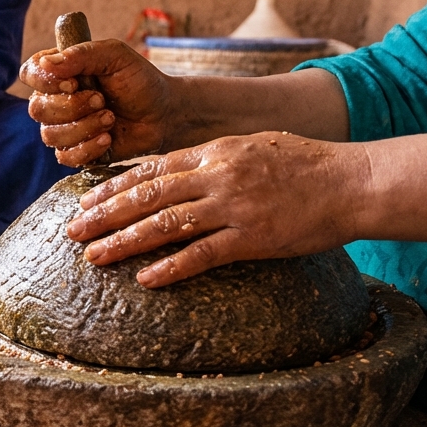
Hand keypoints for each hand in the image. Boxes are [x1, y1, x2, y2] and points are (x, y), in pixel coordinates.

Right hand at [19, 39, 180, 165]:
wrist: (163, 114)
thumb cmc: (139, 80)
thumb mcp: (115, 55)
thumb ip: (81, 54)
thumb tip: (46, 64)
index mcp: (60, 72)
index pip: (30, 73)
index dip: (45, 81)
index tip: (74, 82)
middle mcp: (56, 100)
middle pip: (37, 109)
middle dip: (71, 107)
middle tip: (101, 100)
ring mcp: (63, 128)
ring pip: (50, 135)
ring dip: (83, 127)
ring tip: (109, 118)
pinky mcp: (75, 152)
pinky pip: (65, 157)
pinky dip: (88, 147)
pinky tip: (107, 138)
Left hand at [67, 132, 367, 287]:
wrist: (354, 182)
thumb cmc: (306, 165)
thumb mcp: (254, 147)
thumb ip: (214, 158)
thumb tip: (178, 169)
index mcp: (215, 152)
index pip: (152, 168)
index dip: (114, 186)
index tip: (85, 200)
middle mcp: (217, 176)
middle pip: (148, 195)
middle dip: (105, 214)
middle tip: (72, 230)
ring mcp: (234, 206)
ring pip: (165, 225)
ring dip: (125, 241)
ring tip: (95, 255)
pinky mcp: (253, 237)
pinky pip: (203, 254)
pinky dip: (171, 267)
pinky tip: (145, 279)